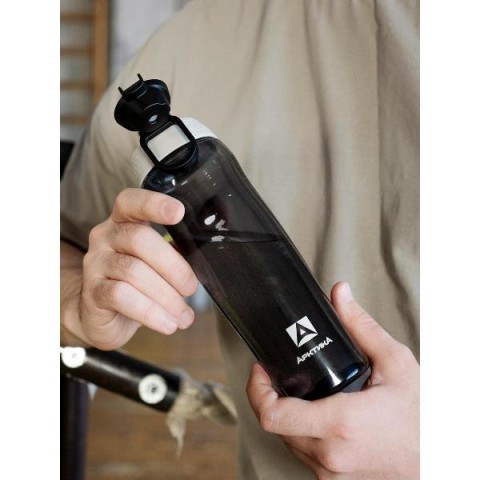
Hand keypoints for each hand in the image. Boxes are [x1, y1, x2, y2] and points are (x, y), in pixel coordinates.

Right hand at [61, 188, 198, 349]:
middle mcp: (105, 237)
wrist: (99, 315)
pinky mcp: (92, 292)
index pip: (131, 202)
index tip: (179, 212)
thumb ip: (176, 251)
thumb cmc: (135, 283)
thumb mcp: (156, 262)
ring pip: (134, 272)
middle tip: (191, 288)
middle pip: (140, 239)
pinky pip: (123, 297)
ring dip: (167, 296)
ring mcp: (96, 264)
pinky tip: (167, 323)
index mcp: (124, 223)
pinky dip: (151, 312)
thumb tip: (207, 253)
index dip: (154, 203)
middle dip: (173, 266)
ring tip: (183, 315)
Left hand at [247, 282, 418, 479]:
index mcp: (340, 422)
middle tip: (276, 375)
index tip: (260, 370)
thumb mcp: (395, 362)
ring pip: (287, 441)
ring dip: (286, 415)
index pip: (273, 415)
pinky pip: (303, 454)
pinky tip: (316, 415)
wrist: (439, 459)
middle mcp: (330, 453)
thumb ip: (361, 326)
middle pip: (275, 425)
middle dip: (270, 397)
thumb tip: (340, 294)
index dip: (256, 390)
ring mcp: (331, 473)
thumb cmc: (420, 416)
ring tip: (299, 392)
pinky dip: (302, 433)